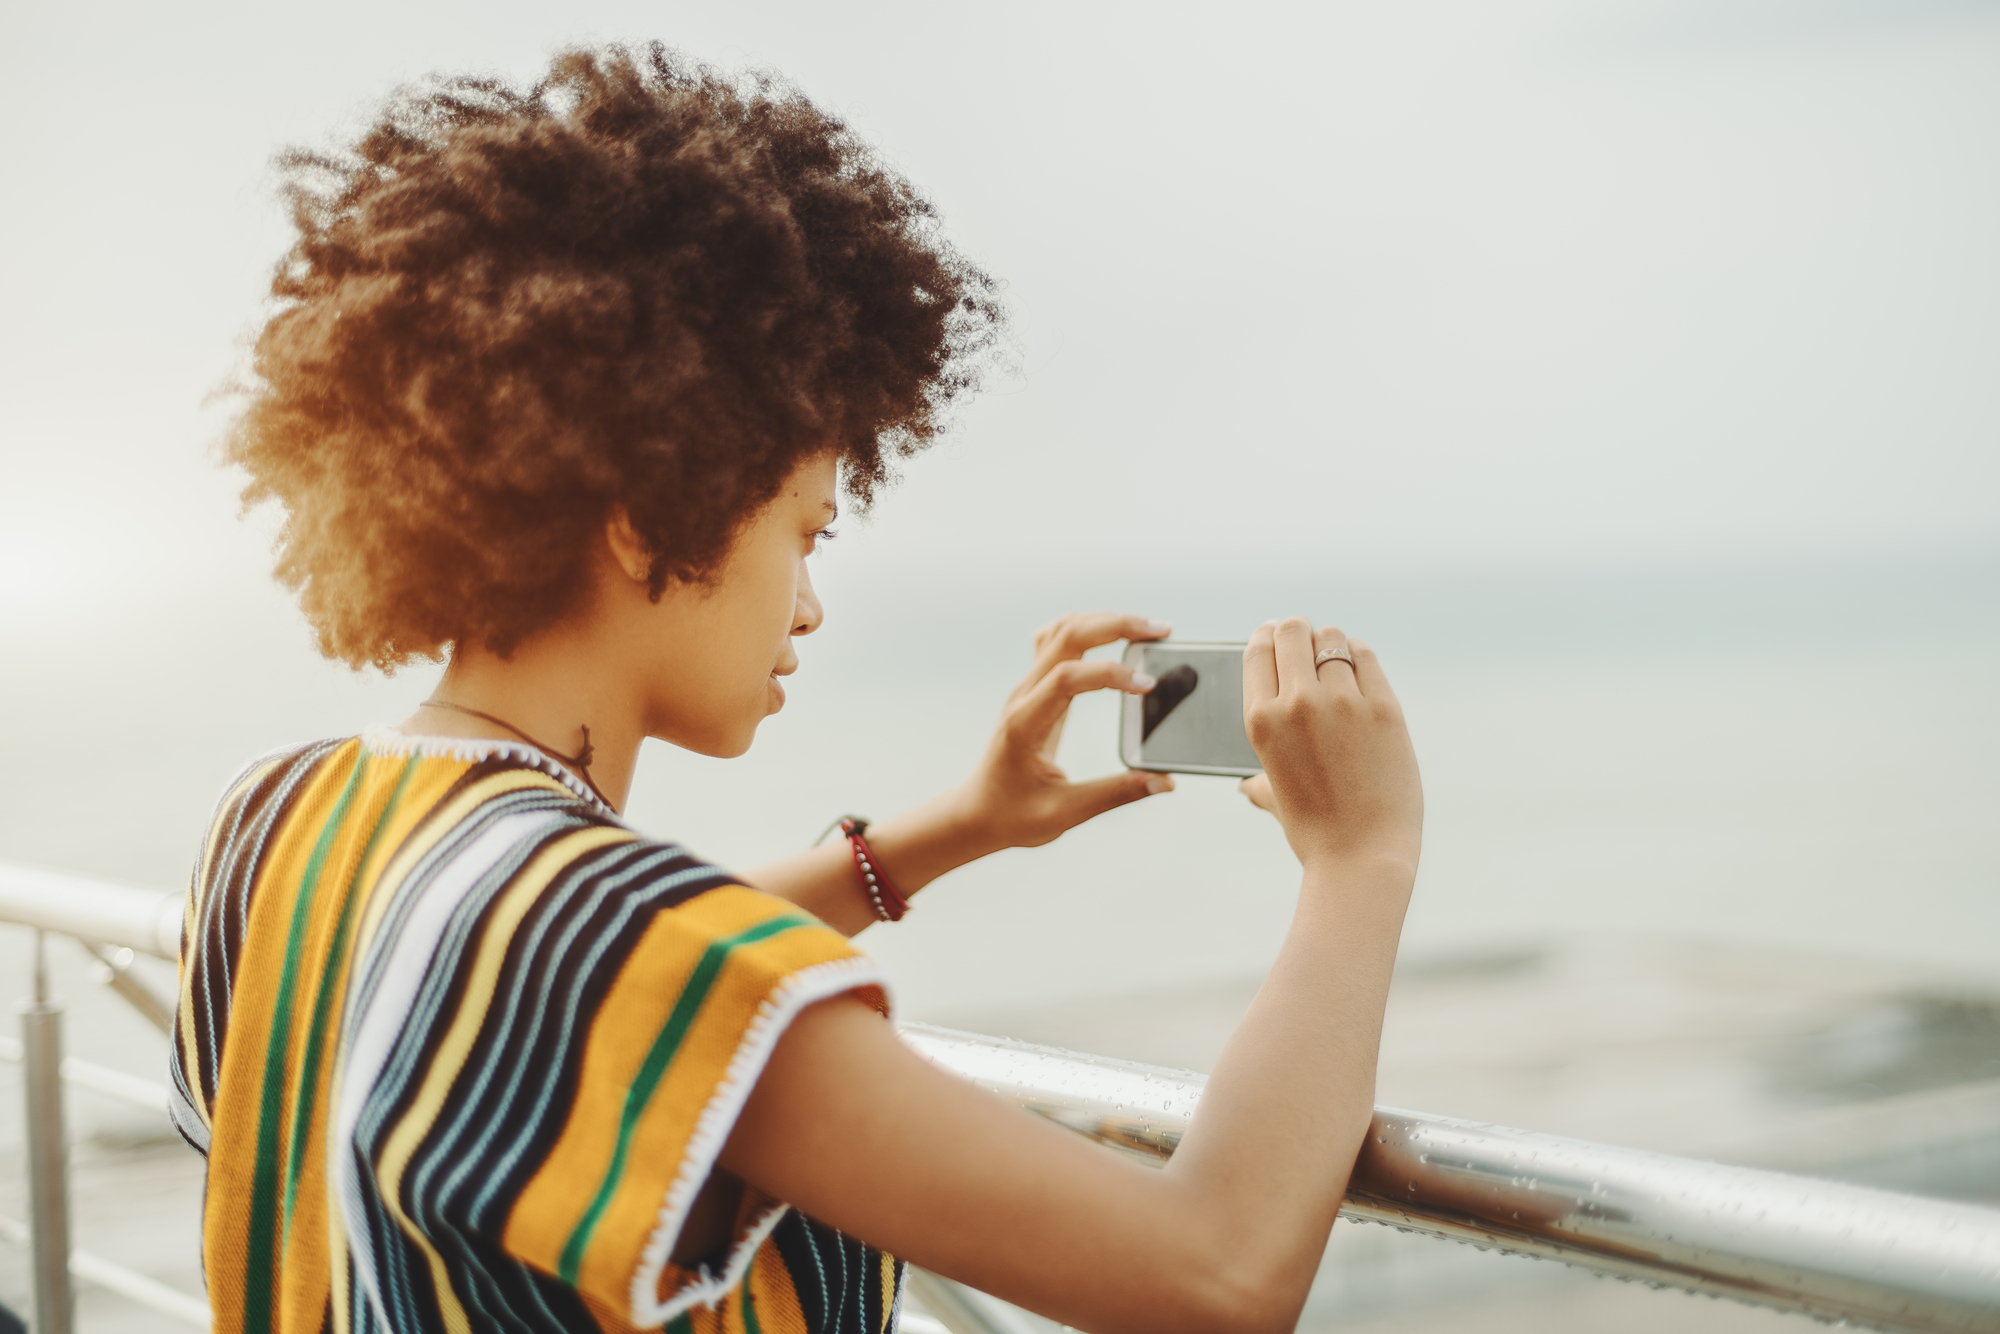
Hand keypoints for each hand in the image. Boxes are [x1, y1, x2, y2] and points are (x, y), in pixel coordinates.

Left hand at [953, 612, 1177, 852]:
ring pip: (1062, 630)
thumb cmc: (1012, 816)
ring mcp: (1026, 689)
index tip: (1149, 685)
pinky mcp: (1034, 690)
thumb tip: (1164, 781)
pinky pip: (1057, 642)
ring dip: (1104, 622)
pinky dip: (1089, 630)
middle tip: (1162, 631)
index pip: (1067, 678)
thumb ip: (1116, 794)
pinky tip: (1115, 638)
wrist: (975, 814)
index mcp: (1025, 723)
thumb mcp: (1065, 813)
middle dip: (1117, 625)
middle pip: (1067, 635)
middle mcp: (1023, 696)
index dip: (1110, 673)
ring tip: (1146, 630)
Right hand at [1237, 619, 1422, 870]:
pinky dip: (1359, 655)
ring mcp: (1343, 702)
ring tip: (1336, 658)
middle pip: (1293, 630)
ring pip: (1333, 638)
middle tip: (1307, 643)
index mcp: (1261, 721)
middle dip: (1298, 632)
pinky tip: (1359, 666)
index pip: (1258, 649)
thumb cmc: (1315, 833)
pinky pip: (1366, 657)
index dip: (1267, 636)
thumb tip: (1246, 787)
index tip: (1276, 636)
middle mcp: (1297, 703)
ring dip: (1331, 643)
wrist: (1363, 857)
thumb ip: (1258, 782)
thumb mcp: (1276, 799)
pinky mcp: (1384, 707)